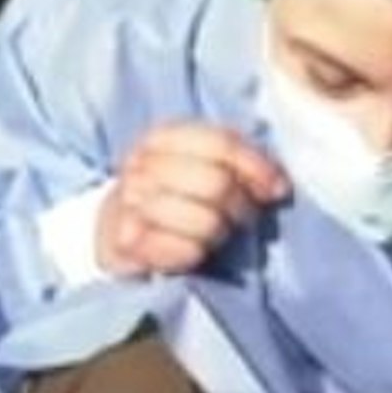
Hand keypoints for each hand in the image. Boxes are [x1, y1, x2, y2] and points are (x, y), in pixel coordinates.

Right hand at [98, 123, 287, 276]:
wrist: (113, 230)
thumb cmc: (169, 197)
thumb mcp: (198, 166)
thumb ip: (236, 164)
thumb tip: (278, 186)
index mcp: (161, 138)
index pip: (221, 144)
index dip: (256, 167)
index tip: (277, 190)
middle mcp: (141, 165)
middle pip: (216, 183)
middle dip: (240, 206)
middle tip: (241, 219)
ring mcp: (130, 203)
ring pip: (205, 221)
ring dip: (218, 233)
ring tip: (212, 235)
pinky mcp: (127, 241)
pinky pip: (186, 250)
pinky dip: (196, 254)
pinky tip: (189, 251)